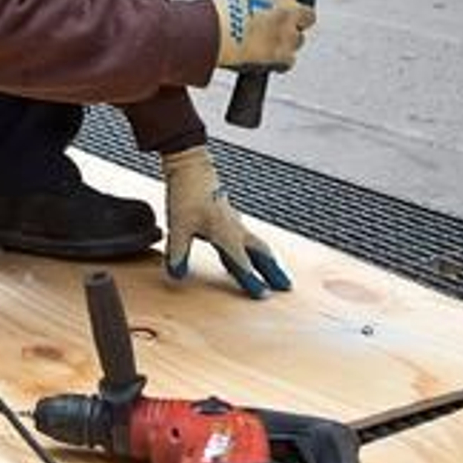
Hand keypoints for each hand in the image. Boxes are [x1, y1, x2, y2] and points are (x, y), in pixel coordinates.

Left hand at [161, 146, 290, 298]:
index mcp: (226, 232)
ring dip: (265, 262)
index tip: (264, 295)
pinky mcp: (227, 218)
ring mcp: (233, 222)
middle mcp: (235, 228)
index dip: (252, 280)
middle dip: (273, 271)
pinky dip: (248, 253)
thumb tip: (176, 275)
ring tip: (274, 275)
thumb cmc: (187, 194)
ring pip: (255, 246)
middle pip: (260, 253)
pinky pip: (243, 240)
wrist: (190, 166)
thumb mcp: (178, 226)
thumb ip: (178, 253)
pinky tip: (240, 259)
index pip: (242, 262)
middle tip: (286, 287)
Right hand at [213, 0, 316, 70]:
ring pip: (298, 40)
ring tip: (264, 44)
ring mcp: (287, 34)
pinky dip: (279, 62)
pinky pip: (289, 61)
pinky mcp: (281, 56)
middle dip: (297, 21)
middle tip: (281, 25)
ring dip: (286, 42)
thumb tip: (259, 1)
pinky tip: (264, 59)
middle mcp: (288, 9)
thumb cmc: (212, 12)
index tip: (295, 0)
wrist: (204, 34)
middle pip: (309, 16)